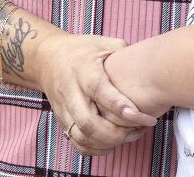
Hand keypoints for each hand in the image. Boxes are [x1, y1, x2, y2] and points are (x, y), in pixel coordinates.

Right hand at [35, 33, 158, 156]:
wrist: (47, 58)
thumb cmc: (81, 50)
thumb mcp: (101, 43)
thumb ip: (123, 52)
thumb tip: (146, 59)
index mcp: (82, 68)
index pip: (98, 89)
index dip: (118, 105)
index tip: (139, 114)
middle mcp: (70, 90)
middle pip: (87, 121)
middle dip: (115, 132)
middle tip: (139, 128)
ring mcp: (64, 107)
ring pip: (81, 136)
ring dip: (107, 143)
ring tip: (130, 136)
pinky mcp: (62, 120)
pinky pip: (76, 142)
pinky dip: (95, 149)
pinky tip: (113, 143)